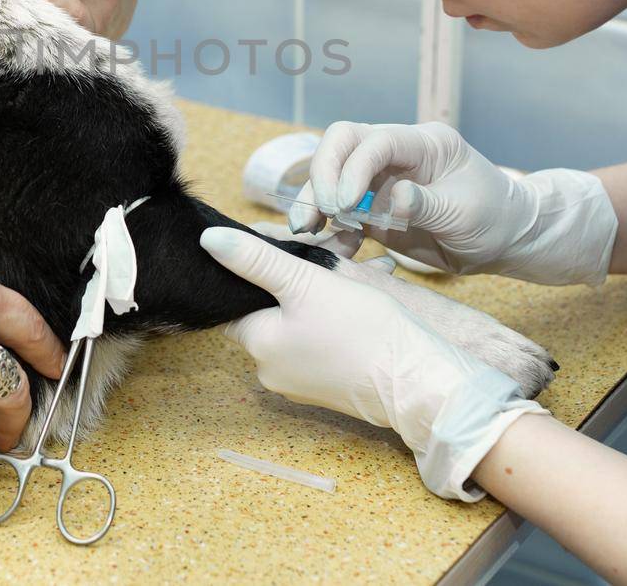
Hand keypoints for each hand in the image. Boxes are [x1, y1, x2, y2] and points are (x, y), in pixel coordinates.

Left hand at [200, 227, 544, 499]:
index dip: (250, 271)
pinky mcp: (330, 386)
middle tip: (326, 252)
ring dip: (317, 295)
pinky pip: (319, 342)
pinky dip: (334, 318)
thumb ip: (256, 260)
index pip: (234, 301)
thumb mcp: (306, 282)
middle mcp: (271, 370)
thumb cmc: (362, 330)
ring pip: (297, 323)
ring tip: (352, 266)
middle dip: (293, 278)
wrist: (417, 382)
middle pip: (269, 311)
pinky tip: (361, 298)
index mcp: (258, 344)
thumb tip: (208, 240)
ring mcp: (301, 383)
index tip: (275, 248)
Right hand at [290, 121, 617, 285]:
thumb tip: (392, 198)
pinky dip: (327, 226)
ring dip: (315, 201)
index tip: (345, 204)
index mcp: (423, 144)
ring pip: (332, 176)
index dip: (353, 168)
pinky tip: (326, 245)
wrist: (504, 240)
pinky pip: (339, 212)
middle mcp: (396, 154)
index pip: (375, 141)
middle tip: (320, 212)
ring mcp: (380, 180)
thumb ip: (428, 204)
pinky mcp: (372, 209)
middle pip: (342, 144)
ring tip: (306, 231)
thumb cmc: (494, 217)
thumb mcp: (467, 212)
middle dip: (323, 174)